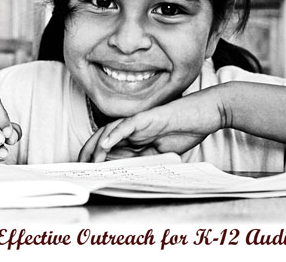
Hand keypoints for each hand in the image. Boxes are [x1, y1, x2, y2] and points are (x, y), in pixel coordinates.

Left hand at [79, 86, 227, 162]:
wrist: (205, 114)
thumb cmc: (186, 131)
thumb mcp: (161, 153)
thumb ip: (144, 159)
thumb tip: (125, 171)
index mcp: (135, 136)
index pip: (109, 146)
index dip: (96, 158)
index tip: (87, 171)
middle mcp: (133, 128)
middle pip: (104, 136)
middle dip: (89, 152)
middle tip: (80, 167)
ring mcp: (140, 121)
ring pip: (111, 130)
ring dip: (99, 146)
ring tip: (92, 160)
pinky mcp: (148, 116)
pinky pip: (128, 124)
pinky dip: (115, 134)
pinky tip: (106, 144)